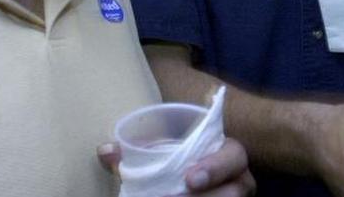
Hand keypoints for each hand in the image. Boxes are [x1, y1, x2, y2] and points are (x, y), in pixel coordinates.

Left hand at [95, 138, 254, 195]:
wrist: (193, 182)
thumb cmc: (182, 163)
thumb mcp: (166, 154)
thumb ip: (139, 153)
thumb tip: (105, 151)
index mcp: (228, 156)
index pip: (235, 155)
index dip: (216, 166)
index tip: (189, 178)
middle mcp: (238, 181)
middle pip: (234, 192)